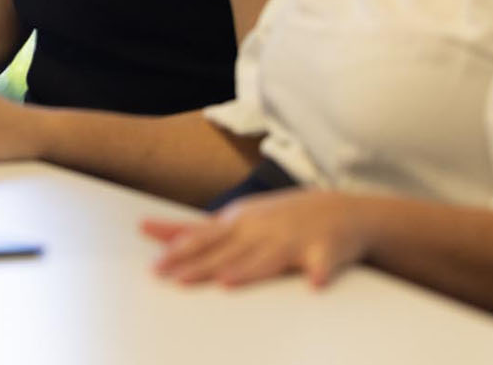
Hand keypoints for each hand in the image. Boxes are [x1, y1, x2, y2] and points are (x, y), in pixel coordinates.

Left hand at [140, 189, 370, 288]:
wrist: (341, 209)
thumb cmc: (279, 217)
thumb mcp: (237, 218)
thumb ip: (197, 230)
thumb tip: (152, 230)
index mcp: (239, 223)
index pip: (203, 238)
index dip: (179, 252)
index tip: (155, 266)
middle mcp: (262, 230)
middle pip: (228, 252)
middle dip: (201, 266)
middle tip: (176, 280)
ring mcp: (293, 240)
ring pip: (268, 259)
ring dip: (249, 270)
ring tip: (228, 281)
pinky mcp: (326, 251)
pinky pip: (323, 264)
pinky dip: (319, 273)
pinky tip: (314, 284)